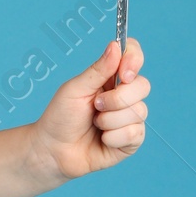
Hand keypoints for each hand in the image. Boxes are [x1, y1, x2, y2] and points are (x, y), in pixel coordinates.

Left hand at [30, 37, 149, 180]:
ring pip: (139, 112)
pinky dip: (114, 137)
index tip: (124, 73)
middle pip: (143, 86)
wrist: (52, 151)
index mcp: (111, 77)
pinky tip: (102, 140)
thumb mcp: (75, 89)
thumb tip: (116, 46)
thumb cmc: (60, 117)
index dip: (134, 60)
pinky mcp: (131, 140)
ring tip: (94, 124)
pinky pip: (135, 133)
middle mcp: (125, 95)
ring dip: (109, 120)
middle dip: (117, 99)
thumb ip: (97, 70)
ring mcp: (130, 118)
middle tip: (95, 106)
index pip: (134, 57)